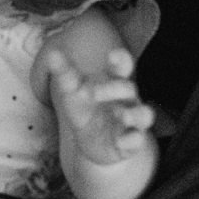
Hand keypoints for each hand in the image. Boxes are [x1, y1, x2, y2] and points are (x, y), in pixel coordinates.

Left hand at [46, 47, 155, 168]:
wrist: (92, 144)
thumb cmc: (86, 111)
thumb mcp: (73, 93)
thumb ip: (65, 74)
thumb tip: (53, 54)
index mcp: (113, 83)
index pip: (123, 66)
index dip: (121, 59)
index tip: (113, 55)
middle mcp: (127, 100)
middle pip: (129, 89)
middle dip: (114, 88)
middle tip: (92, 93)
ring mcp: (132, 121)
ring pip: (145, 114)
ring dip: (136, 114)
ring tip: (122, 116)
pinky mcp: (132, 142)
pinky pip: (138, 140)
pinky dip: (133, 140)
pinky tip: (121, 141)